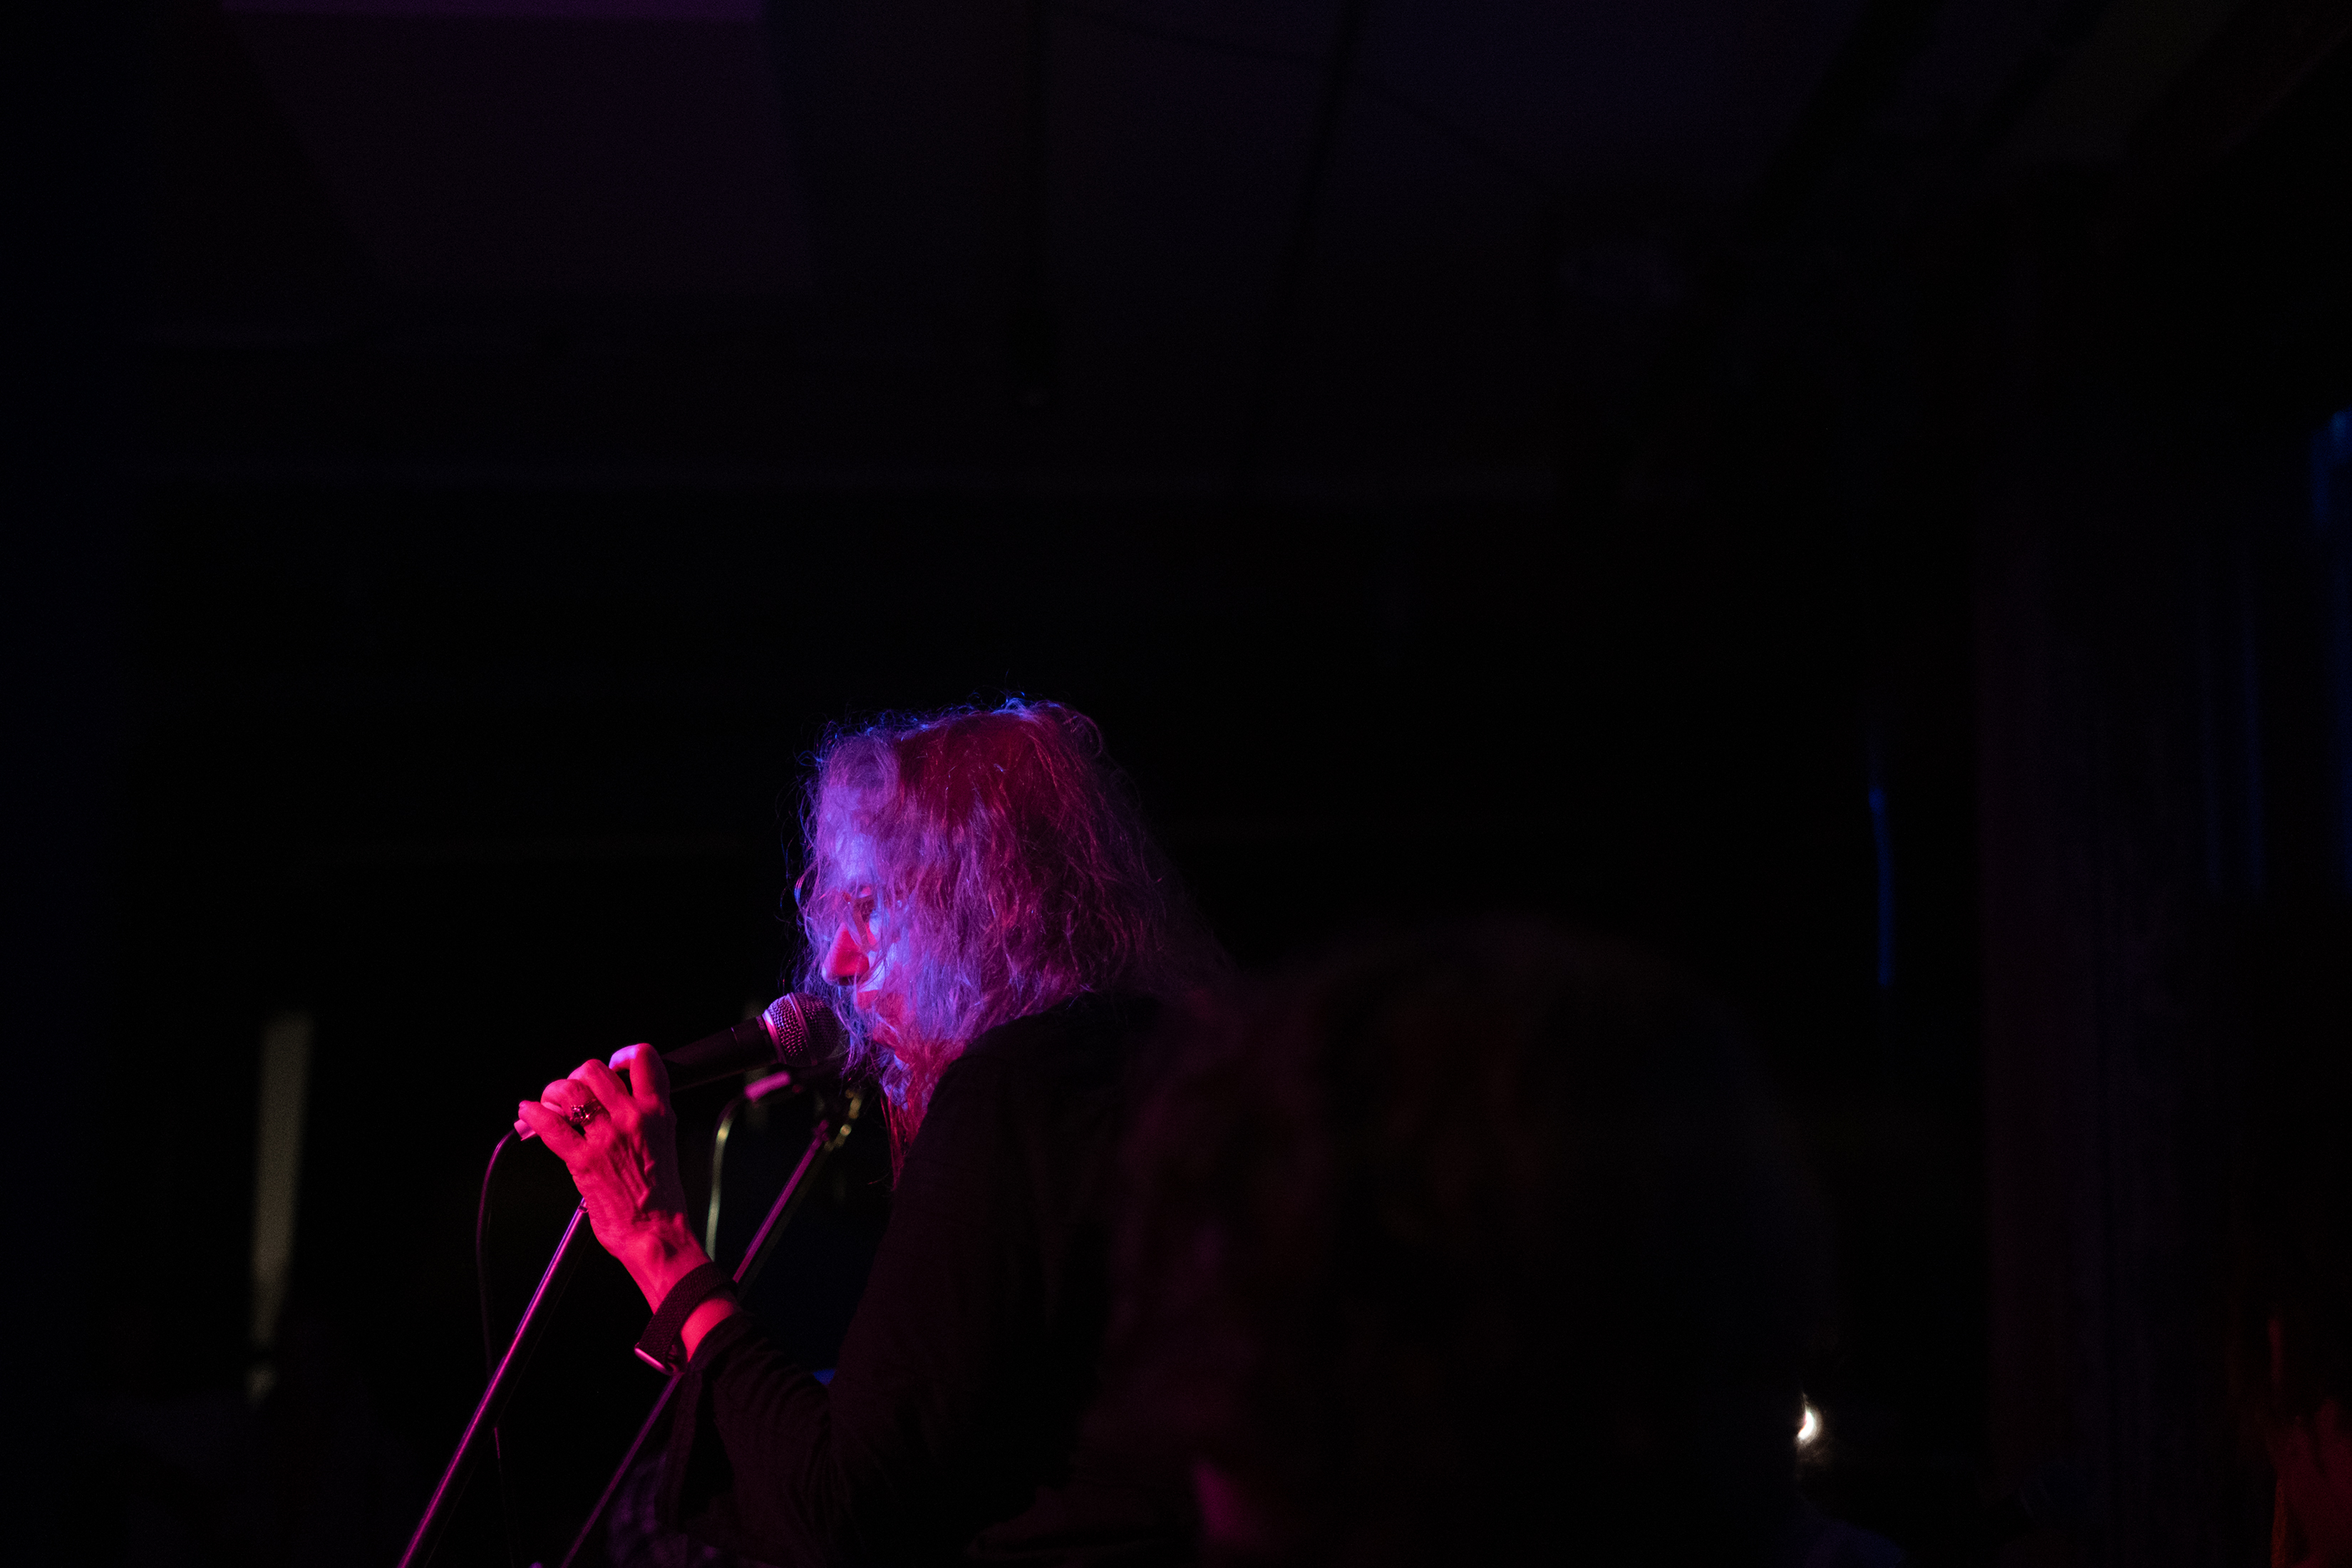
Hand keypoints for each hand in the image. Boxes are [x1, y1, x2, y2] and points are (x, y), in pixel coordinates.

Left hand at [518, 1044, 707, 1312]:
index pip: (644, 1060)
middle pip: (595, 1070)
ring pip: (569, 1090)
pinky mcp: (583, 1160)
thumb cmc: (661, 1199)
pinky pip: (550, 1125)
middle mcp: (633, 1118)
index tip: (612, 1066)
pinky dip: (533, 1115)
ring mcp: (606, 1138)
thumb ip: (647, 1120)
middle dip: (576, 1076)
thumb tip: (621, 1106)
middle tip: (571, 1092)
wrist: (657, 1232)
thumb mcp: (665, 1145)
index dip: (622, 1056)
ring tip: (548, 1102)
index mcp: (658, 1113)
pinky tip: (528, 1114)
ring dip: (552, 1092)